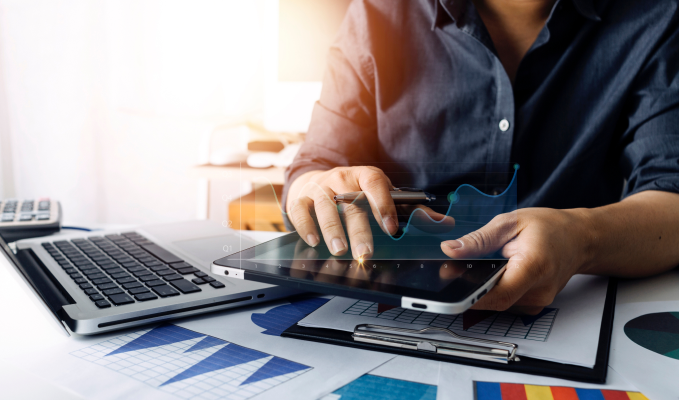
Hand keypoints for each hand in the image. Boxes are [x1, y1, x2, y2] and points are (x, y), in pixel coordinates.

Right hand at [287, 166, 398, 258]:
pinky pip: (300, 211)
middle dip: (359, 230)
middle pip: (351, 203)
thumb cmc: (355, 192)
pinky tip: (313, 241)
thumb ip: (407, 207)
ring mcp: (319, 187)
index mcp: (364, 175)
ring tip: (339, 250)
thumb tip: (435, 220)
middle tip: (365, 252)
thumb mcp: (381, 193)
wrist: (319, 180)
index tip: (391, 228)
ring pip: (325, 207)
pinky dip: (306, 226)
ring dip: (333, 230)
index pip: (374, 184)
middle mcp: (341, 178)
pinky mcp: (301, 198)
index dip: (383, 205)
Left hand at [441, 208, 591, 313]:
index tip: (453, 290)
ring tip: (482, 268)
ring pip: (499, 303)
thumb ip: (479, 239)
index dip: (473, 296)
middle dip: (472, 289)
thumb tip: (451, 250)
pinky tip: (496, 274)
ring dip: (484, 289)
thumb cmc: (551, 227)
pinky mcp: (534, 305)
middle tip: (457, 272)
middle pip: (496, 301)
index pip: (499, 294)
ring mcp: (538, 301)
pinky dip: (496, 290)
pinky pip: (507, 302)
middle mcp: (539, 290)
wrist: (579, 238)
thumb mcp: (510, 222)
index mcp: (534, 266)